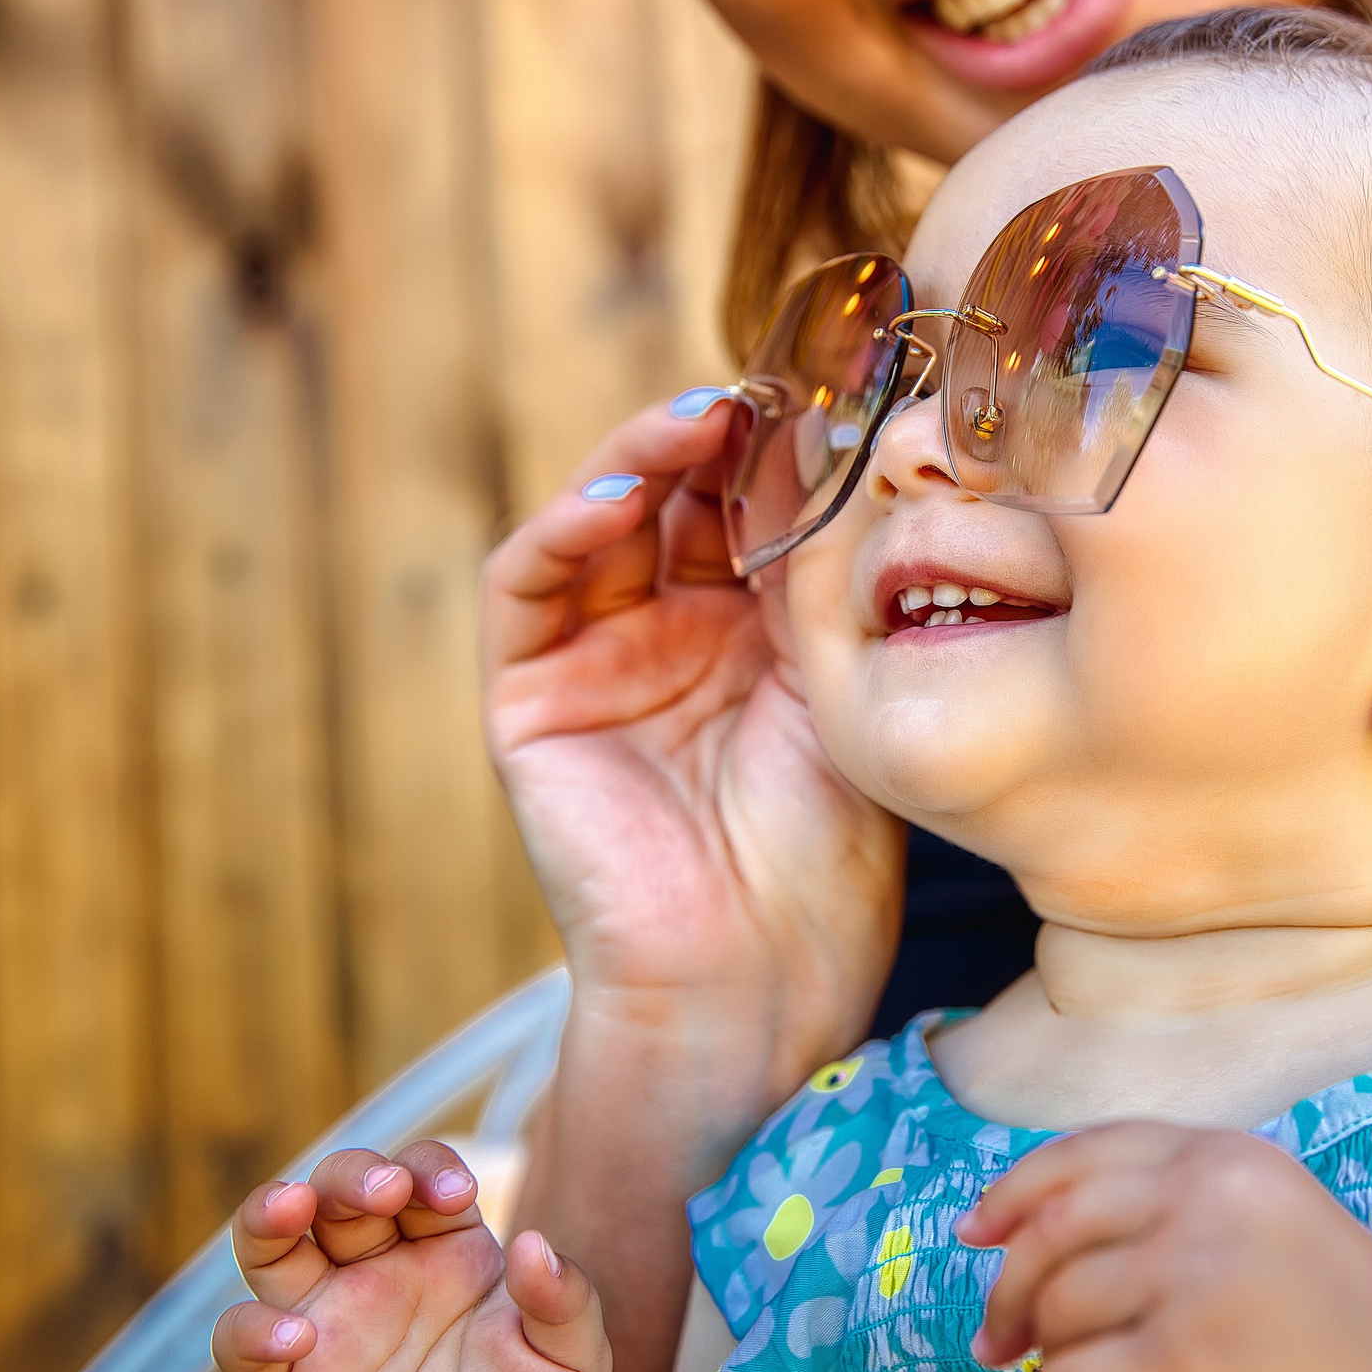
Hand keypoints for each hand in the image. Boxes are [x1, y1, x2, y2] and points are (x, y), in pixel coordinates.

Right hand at [213, 1142, 610, 1371]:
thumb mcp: (574, 1360)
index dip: (429, 1169)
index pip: (421, 1176)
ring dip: (270, 1211)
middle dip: (353, 1174)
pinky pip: (240, 1343)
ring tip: (289, 1207)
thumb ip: (564, 1300)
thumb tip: (535, 1244)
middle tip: (385, 1193)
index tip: (455, 1196)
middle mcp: (382, 1271)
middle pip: (339, 1189)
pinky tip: (296, 1338)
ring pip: (271, 1243)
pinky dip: (250, 1331)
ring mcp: (332, 1322)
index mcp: (448, 1249)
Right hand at [483, 391, 904, 1091]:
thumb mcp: (845, 692)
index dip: (785, 445)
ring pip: (601, 523)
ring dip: (644, 456)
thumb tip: (839, 441)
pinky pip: (526, 588)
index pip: (756, 507)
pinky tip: (625, 493)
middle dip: (722, 434)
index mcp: (758, 637)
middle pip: (679, 498)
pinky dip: (565, 527)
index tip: (841, 390)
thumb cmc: (826, 865)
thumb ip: (825, 579)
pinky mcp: (529, 701)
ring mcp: (596, 664)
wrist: (757, 986)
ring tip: (705, 418)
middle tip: (775, 385)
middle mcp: (673, 636)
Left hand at [959, 1124, 1371, 1371]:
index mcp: (1225, 1156)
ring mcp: (1192, 1280)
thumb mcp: (1270, 1218)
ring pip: (1056, 1314)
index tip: (977, 1230)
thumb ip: (1175, 1205)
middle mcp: (1205, 1200)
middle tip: (997, 1342)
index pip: (1086, 1152)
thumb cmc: (1354, 1323)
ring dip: (1037, 1367)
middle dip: (1009, 1291)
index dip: (1016, 1193)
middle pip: (1054, 1233)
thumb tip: (1029, 1229)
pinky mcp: (1183, 1367)